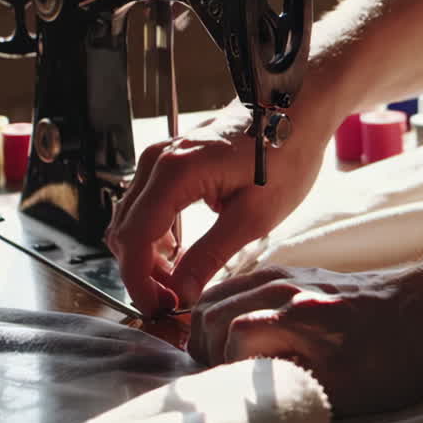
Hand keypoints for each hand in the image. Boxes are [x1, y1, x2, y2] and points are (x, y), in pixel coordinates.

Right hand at [107, 102, 329, 316]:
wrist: (296, 113)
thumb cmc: (284, 156)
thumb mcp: (254, 216)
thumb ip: (211, 256)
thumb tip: (183, 292)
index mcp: (175, 173)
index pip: (135, 239)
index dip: (140, 281)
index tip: (158, 309)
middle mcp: (157, 162)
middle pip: (126, 231)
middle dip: (144, 273)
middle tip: (173, 302)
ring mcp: (160, 158)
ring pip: (132, 221)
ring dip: (149, 257)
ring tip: (181, 283)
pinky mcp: (170, 161)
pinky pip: (147, 207)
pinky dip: (157, 236)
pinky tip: (183, 256)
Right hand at [187, 266, 422, 414]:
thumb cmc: (390, 362)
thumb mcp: (339, 391)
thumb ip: (284, 386)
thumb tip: (240, 389)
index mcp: (296, 317)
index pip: (227, 339)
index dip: (227, 371)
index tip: (243, 389)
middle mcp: (284, 287)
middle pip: (209, 311)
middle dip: (207, 348)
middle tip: (227, 376)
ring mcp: (287, 273)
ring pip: (218, 294)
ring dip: (212, 327)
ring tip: (230, 357)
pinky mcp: (293, 271)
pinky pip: (239, 284)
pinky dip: (228, 308)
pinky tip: (246, 333)